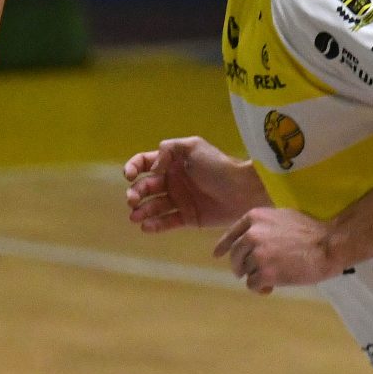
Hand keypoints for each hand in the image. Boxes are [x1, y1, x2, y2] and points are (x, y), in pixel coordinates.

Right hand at [124, 136, 254, 231]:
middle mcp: (172, 181)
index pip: (144, 163)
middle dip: (135, 193)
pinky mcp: (187, 218)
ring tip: (135, 216)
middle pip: (145, 187)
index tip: (129, 176)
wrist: (243, 189)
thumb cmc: (219, 165)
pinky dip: (155, 225)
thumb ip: (169, 149)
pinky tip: (146, 227)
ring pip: (153, 206)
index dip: (132, 168)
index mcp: (171, 163)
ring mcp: (179, 200)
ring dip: (141, 211)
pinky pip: (166, 222)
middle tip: (132, 200)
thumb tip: (152, 168)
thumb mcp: (193, 146)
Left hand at [213, 207, 339, 294]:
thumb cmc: (310, 230)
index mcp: (254, 218)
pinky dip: (260, 288)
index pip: (231, 234)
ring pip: (244, 271)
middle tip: (251, 273)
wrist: (328, 245)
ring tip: (271, 278)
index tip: (217, 254)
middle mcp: (251, 234)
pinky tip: (270, 287)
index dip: (223, 246)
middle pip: (235, 256)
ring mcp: (258, 254)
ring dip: (255, 276)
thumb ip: (263, 225)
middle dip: (241, 266)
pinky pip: (252, 284)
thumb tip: (250, 239)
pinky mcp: (266, 273)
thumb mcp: (281, 217)